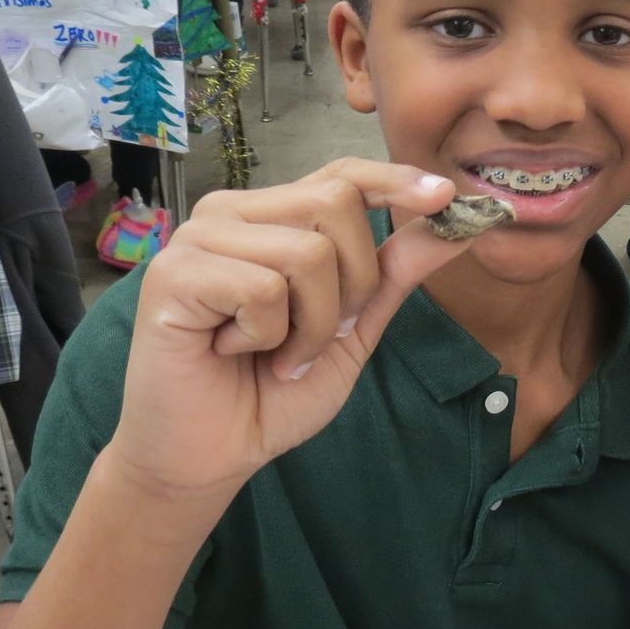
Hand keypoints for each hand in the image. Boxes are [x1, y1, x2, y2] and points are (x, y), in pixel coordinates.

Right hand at [105, 162, 477, 498]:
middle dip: (353, 284)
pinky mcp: (174, 273)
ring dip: (312, 325)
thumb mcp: (352, 329)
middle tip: (314, 336)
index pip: (341, 175)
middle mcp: (234, 213)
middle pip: (336, 203)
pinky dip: (269, 337)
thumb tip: (455, 222)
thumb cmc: (274, 391)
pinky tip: (233, 352)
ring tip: (274, 353)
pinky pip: (263, 289)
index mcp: (274, 218)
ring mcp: (199, 237)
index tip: (447, 197)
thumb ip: (394, 273)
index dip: (394, 180)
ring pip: (309, 252)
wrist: (212, 453)